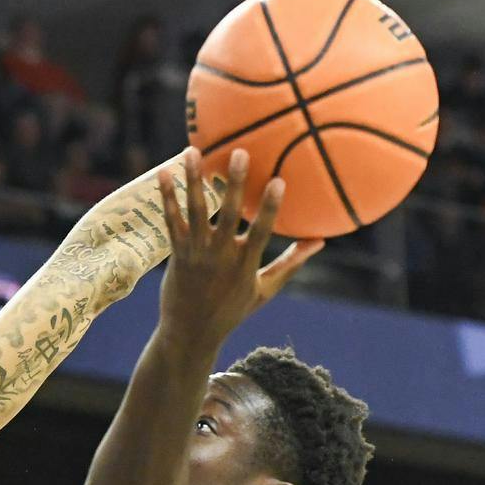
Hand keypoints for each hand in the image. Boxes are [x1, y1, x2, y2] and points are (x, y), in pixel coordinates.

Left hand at [156, 149, 321, 347]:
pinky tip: (163, 173)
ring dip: (194, 180)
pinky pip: (171, 221)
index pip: (263, 231)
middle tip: (239, 153)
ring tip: (192, 152)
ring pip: (195, 211)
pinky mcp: (176, 254)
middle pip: (229, 214)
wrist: (191, 332)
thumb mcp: (265, 289)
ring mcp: (196, 254)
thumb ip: (291, 263)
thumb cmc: (232, 310)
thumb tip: (321, 241)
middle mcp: (221, 256)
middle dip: (234, 184)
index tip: (278, 180)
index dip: (270, 207)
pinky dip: (167, 197)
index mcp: (246, 263)